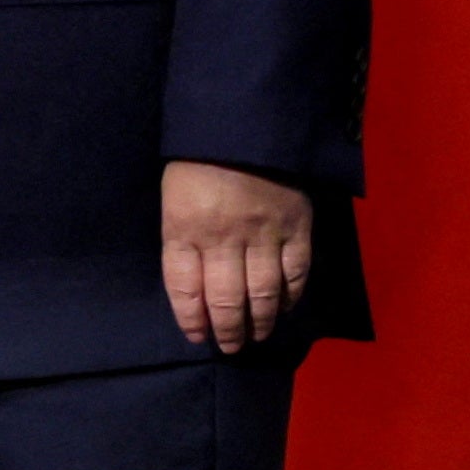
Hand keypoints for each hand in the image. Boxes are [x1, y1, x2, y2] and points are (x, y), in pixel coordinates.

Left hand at [161, 159, 312, 352]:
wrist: (245, 123)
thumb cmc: (197, 159)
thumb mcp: (173, 195)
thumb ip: (182, 236)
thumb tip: (192, 282)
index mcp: (184, 226)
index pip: (184, 286)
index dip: (190, 317)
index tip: (196, 336)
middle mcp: (223, 237)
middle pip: (225, 299)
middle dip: (227, 330)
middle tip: (229, 347)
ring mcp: (264, 234)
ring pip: (263, 294)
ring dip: (260, 323)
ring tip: (255, 337)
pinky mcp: (297, 228)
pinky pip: (295, 274)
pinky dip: (290, 298)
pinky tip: (284, 309)